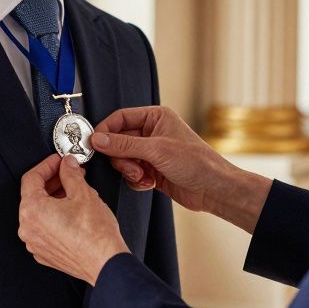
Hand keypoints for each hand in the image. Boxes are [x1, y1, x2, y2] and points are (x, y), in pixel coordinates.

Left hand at [18, 154, 129, 284]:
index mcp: (32, 210)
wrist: (106, 263)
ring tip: (75, 192)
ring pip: (40, 213)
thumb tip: (67, 165)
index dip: (47, 165)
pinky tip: (73, 212)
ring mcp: (35, 243)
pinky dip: (56, 217)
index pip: (31, 178)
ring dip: (55, 199)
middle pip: (34, 195)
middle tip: (69, 173)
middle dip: (53, 181)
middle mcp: (28, 228)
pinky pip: (45, 229)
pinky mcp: (45, 253)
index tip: (58, 161)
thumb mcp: (83, 193)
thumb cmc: (95, 235)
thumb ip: (70, 174)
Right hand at [92, 106, 272, 231]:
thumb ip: (124, 144)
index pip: (120, 118)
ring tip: (143, 176)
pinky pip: (130, 173)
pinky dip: (136, 180)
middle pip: (118, 141)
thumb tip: (99, 139)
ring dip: (129, 170)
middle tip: (131, 166)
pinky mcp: (151, 170)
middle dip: (122, 157)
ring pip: (123, 159)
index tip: (95, 144)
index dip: (106, 130)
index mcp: (156, 117)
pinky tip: (150, 183)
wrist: (213, 189)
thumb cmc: (197, 163)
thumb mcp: (157, 150)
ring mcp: (151, 152)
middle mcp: (152, 132)